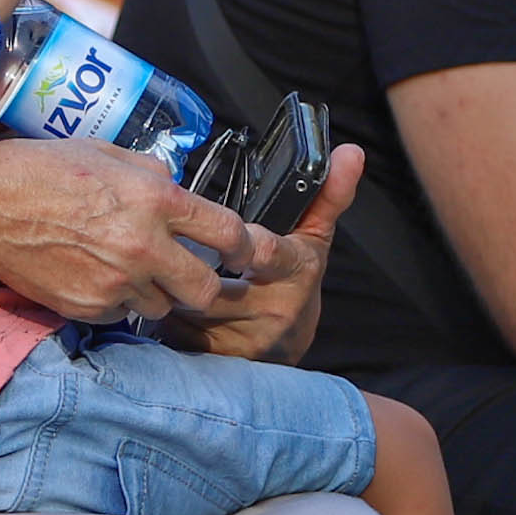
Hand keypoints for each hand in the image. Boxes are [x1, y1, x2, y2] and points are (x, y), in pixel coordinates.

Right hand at [0, 137, 265, 321]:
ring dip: (155, 293)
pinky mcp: (90, 308)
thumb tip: (177, 189)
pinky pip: (122, 314)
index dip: (242, 248)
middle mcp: (143, 246)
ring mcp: (116, 283)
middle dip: (204, 285)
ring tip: (126, 270)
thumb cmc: (38, 171)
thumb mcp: (105, 153)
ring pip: (162, 307)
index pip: (226, 233)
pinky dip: (117, 301)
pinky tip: (94, 276)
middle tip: (191, 275)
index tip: (241, 253)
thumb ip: (152, 174)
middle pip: (204, 289)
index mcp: (154, 200)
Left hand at [175, 142, 364, 362]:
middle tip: (169, 248)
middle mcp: (272, 311)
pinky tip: (165, 300)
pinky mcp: (219, 361)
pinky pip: (177, 334)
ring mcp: (245, 341)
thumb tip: (351, 153)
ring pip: (189, 308)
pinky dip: (166, 316)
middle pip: (213, 280)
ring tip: (164, 271)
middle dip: (186, 265)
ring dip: (171, 288)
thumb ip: (328, 195)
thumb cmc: (293, 284)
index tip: (219, 230)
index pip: (264, 251)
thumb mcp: (312, 238)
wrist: (288, 345)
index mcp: (294, 273)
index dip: (237, 240)